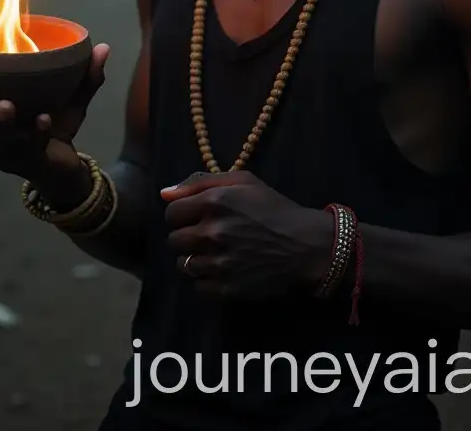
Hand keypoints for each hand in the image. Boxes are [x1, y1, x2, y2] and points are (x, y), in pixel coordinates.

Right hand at [0, 43, 109, 192]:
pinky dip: (35, 133)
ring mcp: (4, 158)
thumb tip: (104, 47)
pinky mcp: (28, 166)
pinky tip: (44, 118)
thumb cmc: (50, 127)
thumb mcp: (64, 99)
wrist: (66, 169)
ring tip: (5, 104)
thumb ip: (82, 75)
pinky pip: (28, 150)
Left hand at [162, 171, 332, 297]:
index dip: (181, 215)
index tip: (194, 218)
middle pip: (173, 240)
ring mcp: (219, 263)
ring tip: (215, 253)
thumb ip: (201, 182)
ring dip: (194, 259)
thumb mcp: (244, 182)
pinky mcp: (227, 288)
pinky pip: (197, 286)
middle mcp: (212, 232)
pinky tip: (223, 269)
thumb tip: (164, 194)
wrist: (306, 245)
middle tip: (206, 236)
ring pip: (183, 264)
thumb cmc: (274, 208)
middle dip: (186, 237)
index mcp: (215, 202)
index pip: (171, 213)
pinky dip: (206, 280)